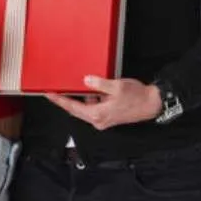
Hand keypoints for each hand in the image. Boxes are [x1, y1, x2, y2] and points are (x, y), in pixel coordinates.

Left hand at [47, 76, 162, 130]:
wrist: (151, 104)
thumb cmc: (136, 96)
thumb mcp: (116, 86)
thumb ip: (99, 84)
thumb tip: (86, 80)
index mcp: (98, 114)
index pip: (73, 107)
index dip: (60, 100)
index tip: (49, 95)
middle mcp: (98, 120)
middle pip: (76, 110)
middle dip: (64, 101)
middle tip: (53, 92)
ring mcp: (103, 120)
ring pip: (84, 109)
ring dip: (78, 100)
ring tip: (70, 88)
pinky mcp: (108, 117)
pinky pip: (93, 108)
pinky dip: (88, 100)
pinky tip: (89, 91)